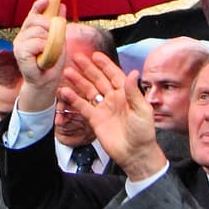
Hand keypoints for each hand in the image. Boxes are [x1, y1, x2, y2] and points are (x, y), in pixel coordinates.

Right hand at [13, 0, 67, 111]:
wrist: (47, 82)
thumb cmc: (51, 63)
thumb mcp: (59, 40)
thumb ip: (58, 25)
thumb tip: (61, 6)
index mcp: (30, 31)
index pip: (33, 14)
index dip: (39, 5)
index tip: (47, 0)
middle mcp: (22, 35)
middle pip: (36, 20)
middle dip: (49, 26)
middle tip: (54, 40)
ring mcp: (19, 43)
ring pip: (37, 31)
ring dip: (48, 41)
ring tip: (48, 53)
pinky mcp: (19, 52)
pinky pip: (36, 42)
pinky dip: (44, 48)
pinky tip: (43, 57)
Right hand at [59, 52, 163, 180]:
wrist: (135, 153)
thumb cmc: (143, 132)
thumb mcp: (142, 110)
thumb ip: (134, 92)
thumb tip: (133, 72)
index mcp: (126, 93)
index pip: (114, 74)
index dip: (105, 64)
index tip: (95, 55)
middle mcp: (113, 98)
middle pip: (98, 79)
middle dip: (88, 68)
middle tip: (77, 58)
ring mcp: (103, 108)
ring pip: (89, 90)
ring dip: (78, 81)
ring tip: (67, 72)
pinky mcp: (95, 119)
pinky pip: (82, 106)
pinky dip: (73, 99)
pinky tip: (65, 91)